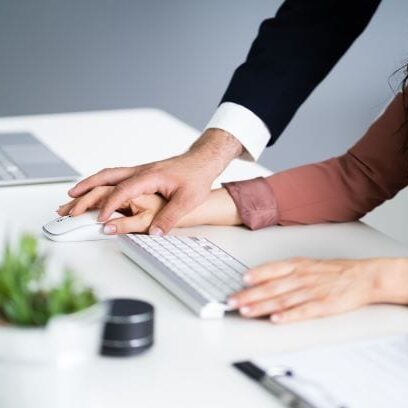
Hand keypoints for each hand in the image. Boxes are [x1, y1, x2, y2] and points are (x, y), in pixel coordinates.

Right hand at [58, 186, 241, 233]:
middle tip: (69, 203)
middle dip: (86, 191)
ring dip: (89, 184)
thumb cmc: (196, 177)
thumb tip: (153, 233)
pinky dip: (101, 182)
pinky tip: (96, 189)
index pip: (123, 191)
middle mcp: (140, 171)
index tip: (100, 219)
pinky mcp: (141, 174)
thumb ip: (170, 217)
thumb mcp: (188, 200)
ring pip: (108, 175)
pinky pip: (115, 176)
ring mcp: (139, 171)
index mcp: (149, 176)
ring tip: (73, 194)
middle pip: (106, 178)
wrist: (201, 160)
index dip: (109, 205)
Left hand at [228, 257, 407, 323]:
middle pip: (271, 287)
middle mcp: (301, 277)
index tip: (239, 281)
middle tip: (232, 301)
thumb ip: (283, 270)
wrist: (361, 277)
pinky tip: (275, 320)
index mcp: (297, 265)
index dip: (255, 275)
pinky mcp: (322, 306)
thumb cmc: (331, 271)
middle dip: (249, 295)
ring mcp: (311, 291)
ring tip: (246, 311)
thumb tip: (259, 276)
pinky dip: (288, 316)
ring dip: (262, 306)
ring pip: (282, 299)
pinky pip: (302, 311)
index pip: (271, 270)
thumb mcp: (306, 264)